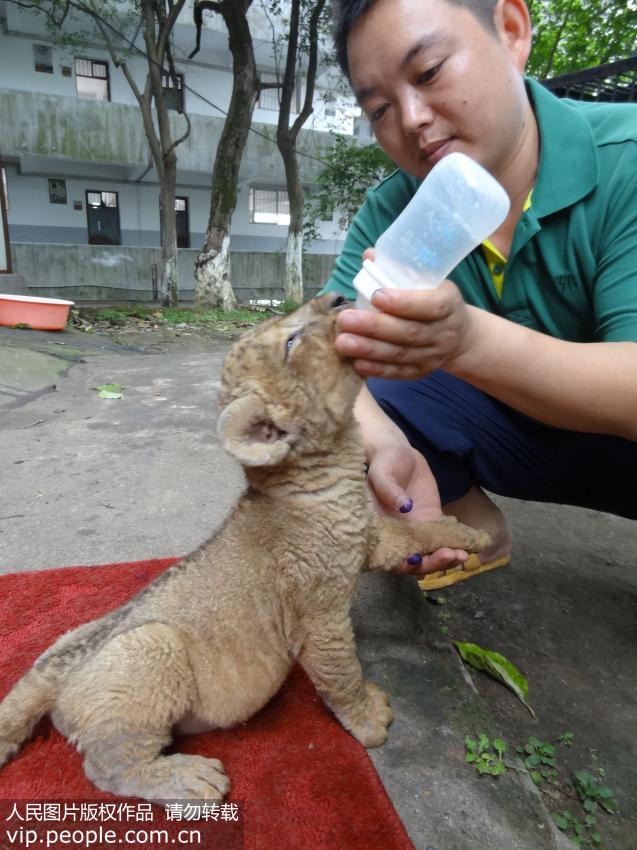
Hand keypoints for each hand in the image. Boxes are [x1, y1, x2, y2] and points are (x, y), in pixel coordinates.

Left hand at [336, 276, 476, 379]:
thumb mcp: (428, 281)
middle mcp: (443, 332)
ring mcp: (433, 355)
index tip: (376, 295)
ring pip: (400, 354)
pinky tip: (356, 362)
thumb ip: (399, 269)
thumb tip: (369, 256)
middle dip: (374, 327)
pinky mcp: (421, 372)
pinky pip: (398, 373)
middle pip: (409, 332)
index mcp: (448, 304)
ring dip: (369, 349)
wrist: (458, 334)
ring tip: (343, 342)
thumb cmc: (434, 299)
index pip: (430, 305)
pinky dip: (376, 369)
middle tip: (345, 320)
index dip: (403, 302)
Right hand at [367, 443, 469, 575]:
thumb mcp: (381, 471)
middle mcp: (395, 536)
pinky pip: (442, 540)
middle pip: (411, 562)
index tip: (416, 558)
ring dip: (445, 560)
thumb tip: (404, 507)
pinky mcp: (431, 522)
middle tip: (449, 555)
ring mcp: (414, 531)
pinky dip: (455, 545)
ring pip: (428, 554)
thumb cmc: (384, 462)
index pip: (387, 555)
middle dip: (430, 564)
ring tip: (462, 555)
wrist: (401, 453)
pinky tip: (469, 545)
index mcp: (377, 530)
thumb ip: (388, 488)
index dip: (400, 563)